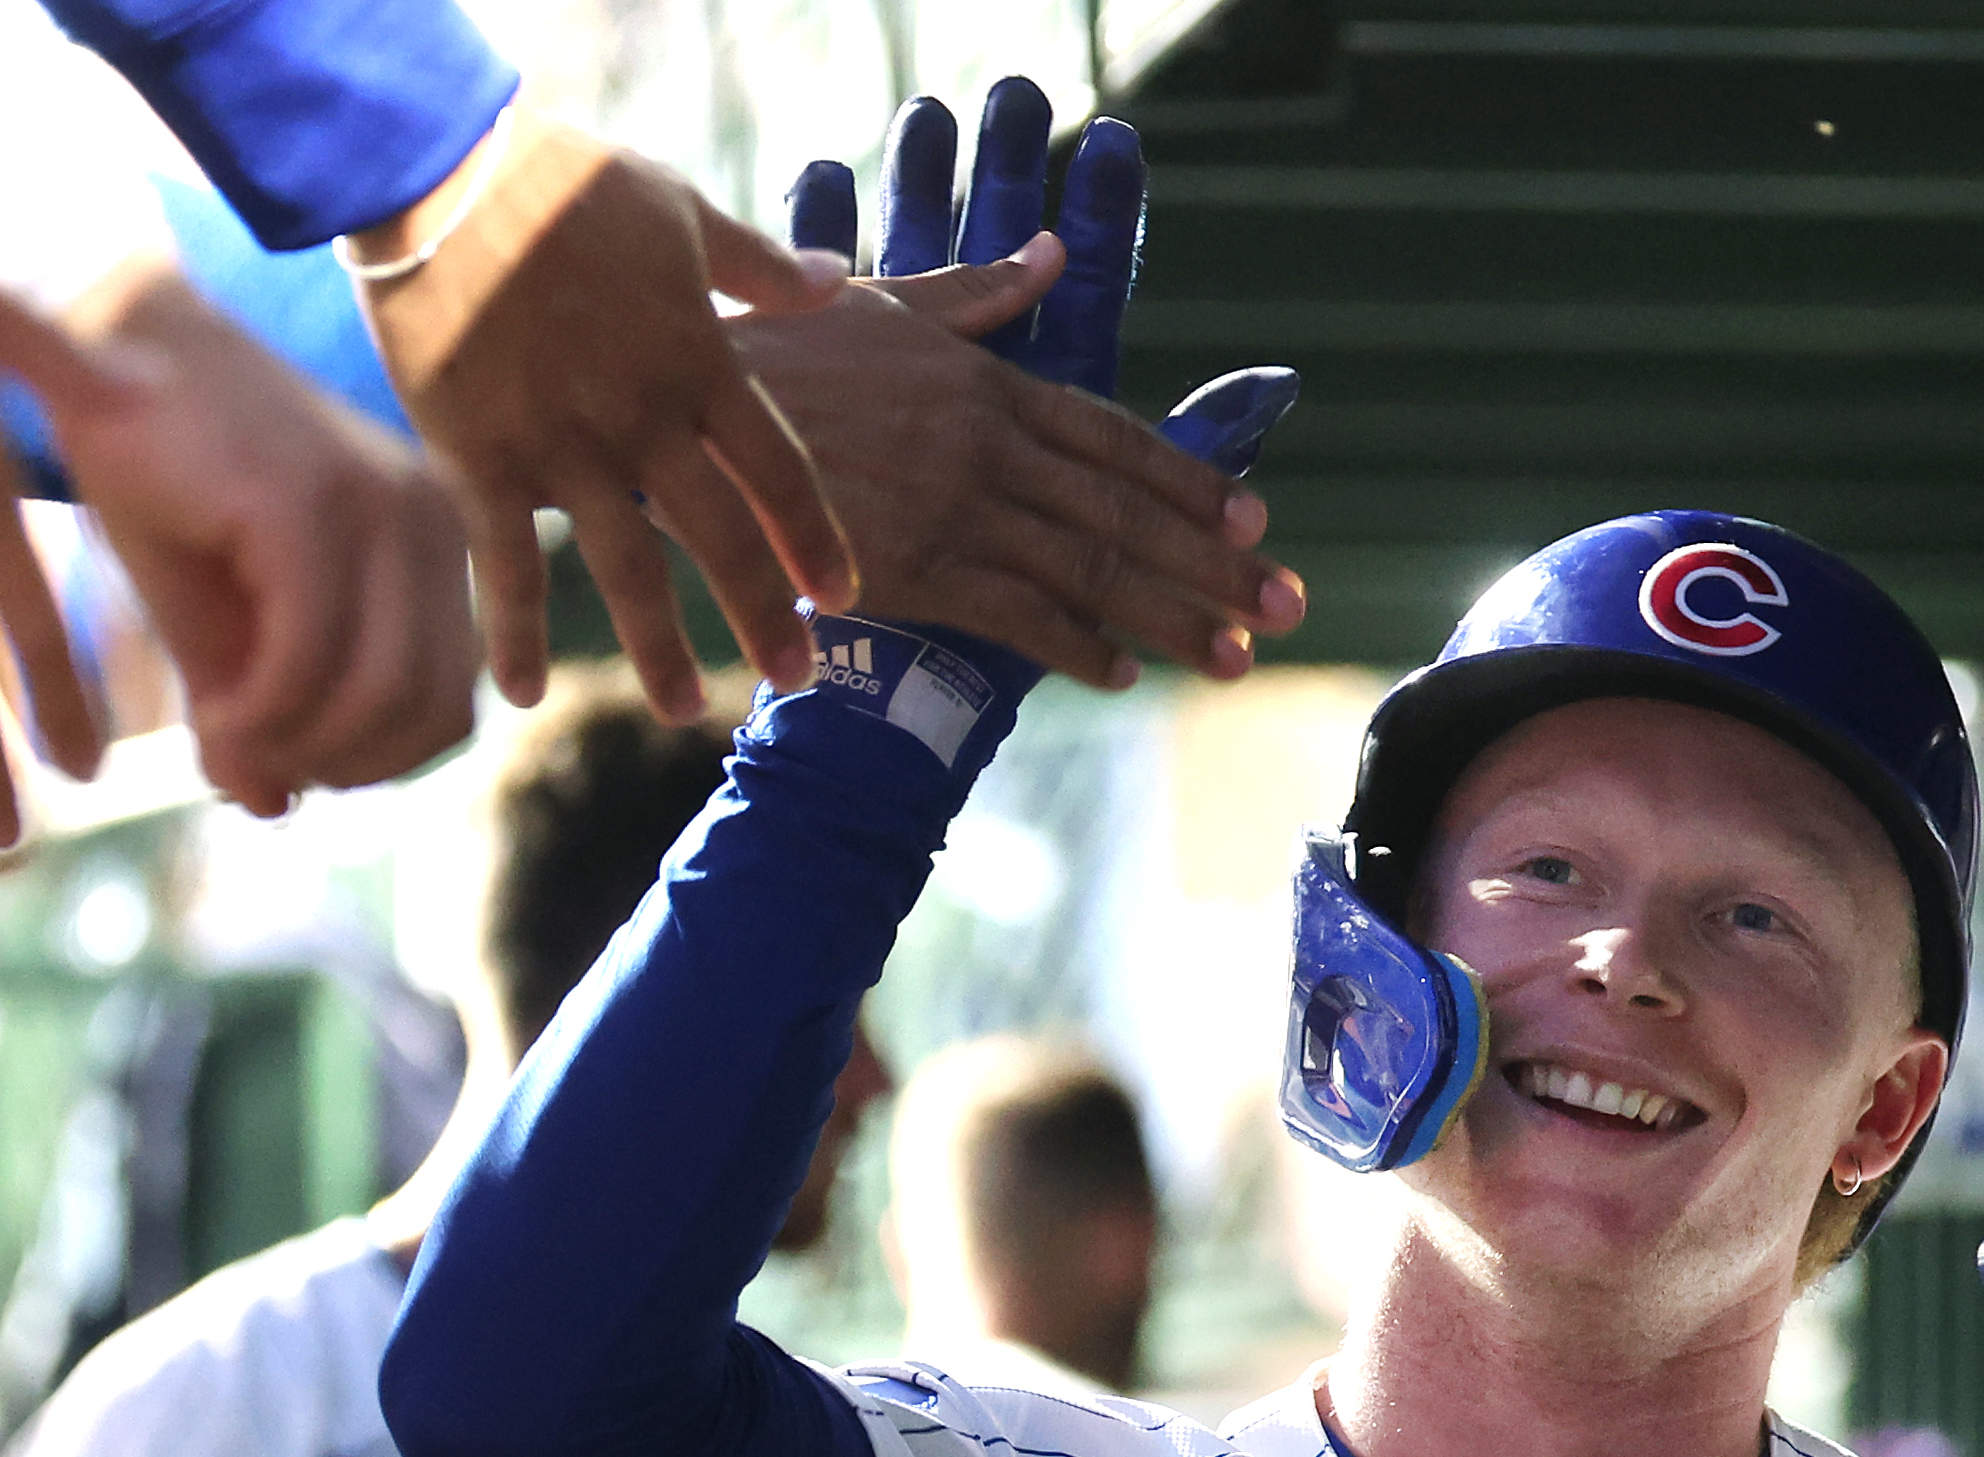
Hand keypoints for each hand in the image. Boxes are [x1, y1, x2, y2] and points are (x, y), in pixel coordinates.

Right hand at [0, 263, 475, 813]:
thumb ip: (261, 708)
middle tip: (251, 760)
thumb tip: (273, 805)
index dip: (370, 765)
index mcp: (432, 543)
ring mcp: (377, 507)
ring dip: (298, 747)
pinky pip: (309, 659)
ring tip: (225, 737)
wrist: (102, 348)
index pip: (448, 705)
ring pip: (379, 696)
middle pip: (429, 713)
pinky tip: (212, 715)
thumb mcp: (219, 619)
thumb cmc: (163, 479)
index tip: (285, 763)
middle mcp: (427, 521)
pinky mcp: (309, 505)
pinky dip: (261, 714)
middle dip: (339, 768)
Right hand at [346, 95, 851, 716]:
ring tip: (682, 711)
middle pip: (721, 536)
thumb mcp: (679, 210)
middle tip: (796, 680)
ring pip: (626, 569)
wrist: (438, 173)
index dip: (814, 538)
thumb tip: (832, 285)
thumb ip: (758, 265)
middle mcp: (642, 418)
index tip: (841, 597)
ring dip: (657, 647)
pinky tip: (520, 697)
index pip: (778, 469)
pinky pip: (503, 564)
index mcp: (699, 360)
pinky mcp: (481, 459)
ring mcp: (562, 447)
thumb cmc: (562, 180)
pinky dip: (510, 633)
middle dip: (762, 613)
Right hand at [750, 89, 1305, 688]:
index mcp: (993, 387)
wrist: (696, 432)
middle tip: (1288, 605)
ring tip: (1233, 657)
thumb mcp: (887, 306)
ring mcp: (958, 512)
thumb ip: (979, 293)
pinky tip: (1123, 674)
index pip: (1120, 441)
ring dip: (1172, 619)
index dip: (1195, 485)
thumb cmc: (786, 364)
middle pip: (1129, 514)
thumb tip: (1054, 256)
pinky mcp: (916, 571)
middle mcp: (992, 450)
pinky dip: (1075, 647)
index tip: (1258, 523)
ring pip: (1092, 571)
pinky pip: (1016, 615)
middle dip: (1218, 566)